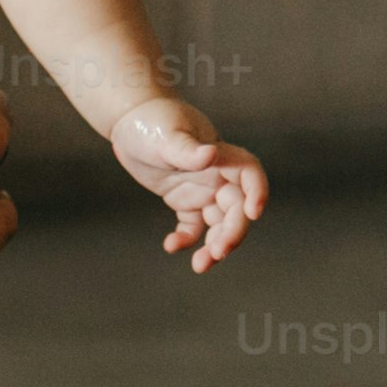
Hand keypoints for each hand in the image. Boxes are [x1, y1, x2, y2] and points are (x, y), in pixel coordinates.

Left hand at [112, 101, 267, 272]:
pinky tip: (171, 245)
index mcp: (220, 155)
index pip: (250, 174)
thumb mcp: (167, 135)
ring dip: (214, 245)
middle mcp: (217, 175)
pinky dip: (187, 239)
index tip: (253, 213)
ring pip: (218, 223)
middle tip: (217, 254)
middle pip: (236, 208)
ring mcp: (202, 189)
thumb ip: (188, 150)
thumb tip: (210, 154)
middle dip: (232, 233)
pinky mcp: (184, 200)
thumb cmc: (151, 121)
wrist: (128, 121)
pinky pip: (193, 226)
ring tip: (200, 266)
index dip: (258, 192)